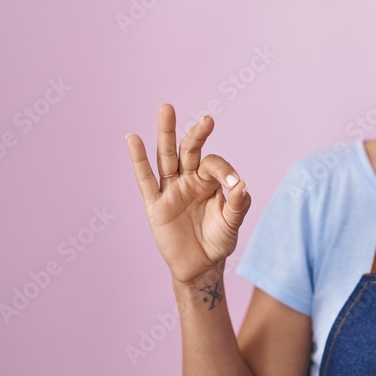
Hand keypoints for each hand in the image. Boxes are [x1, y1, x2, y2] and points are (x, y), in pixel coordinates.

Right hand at [126, 103, 252, 283]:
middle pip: (189, 150)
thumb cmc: (218, 240)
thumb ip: (238, 205)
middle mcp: (189, 179)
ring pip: (166, 157)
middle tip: (207, 119)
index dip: (224, 170)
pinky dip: (138, 160)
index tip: (234, 183)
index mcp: (209, 180)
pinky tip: (133, 139)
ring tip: (166, 109)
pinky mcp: (155, 204)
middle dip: (196, 134)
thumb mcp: (232, 224)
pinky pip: (145, 180)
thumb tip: (242, 184)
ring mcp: (171, 189)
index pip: (213, 164)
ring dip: (166, 134)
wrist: (200, 266)